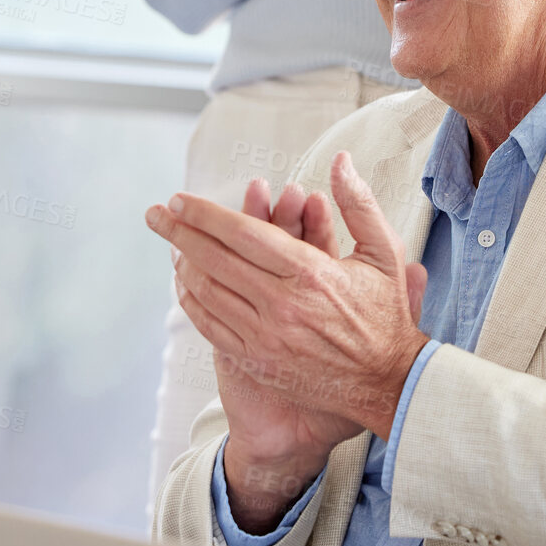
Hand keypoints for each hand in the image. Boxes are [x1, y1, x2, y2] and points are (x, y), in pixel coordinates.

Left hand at [146, 155, 428, 524]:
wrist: (389, 385)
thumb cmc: (387, 315)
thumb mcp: (384, 254)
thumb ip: (358, 204)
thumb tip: (340, 161)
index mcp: (310, 272)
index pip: (242, 234)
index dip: (205, 214)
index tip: (180, 200)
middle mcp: (281, 304)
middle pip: (214, 260)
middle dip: (179, 232)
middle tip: (155, 214)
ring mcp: (265, 336)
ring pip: (207, 293)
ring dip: (182, 266)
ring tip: (169, 246)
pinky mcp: (257, 361)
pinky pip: (211, 326)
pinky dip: (193, 302)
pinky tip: (186, 285)